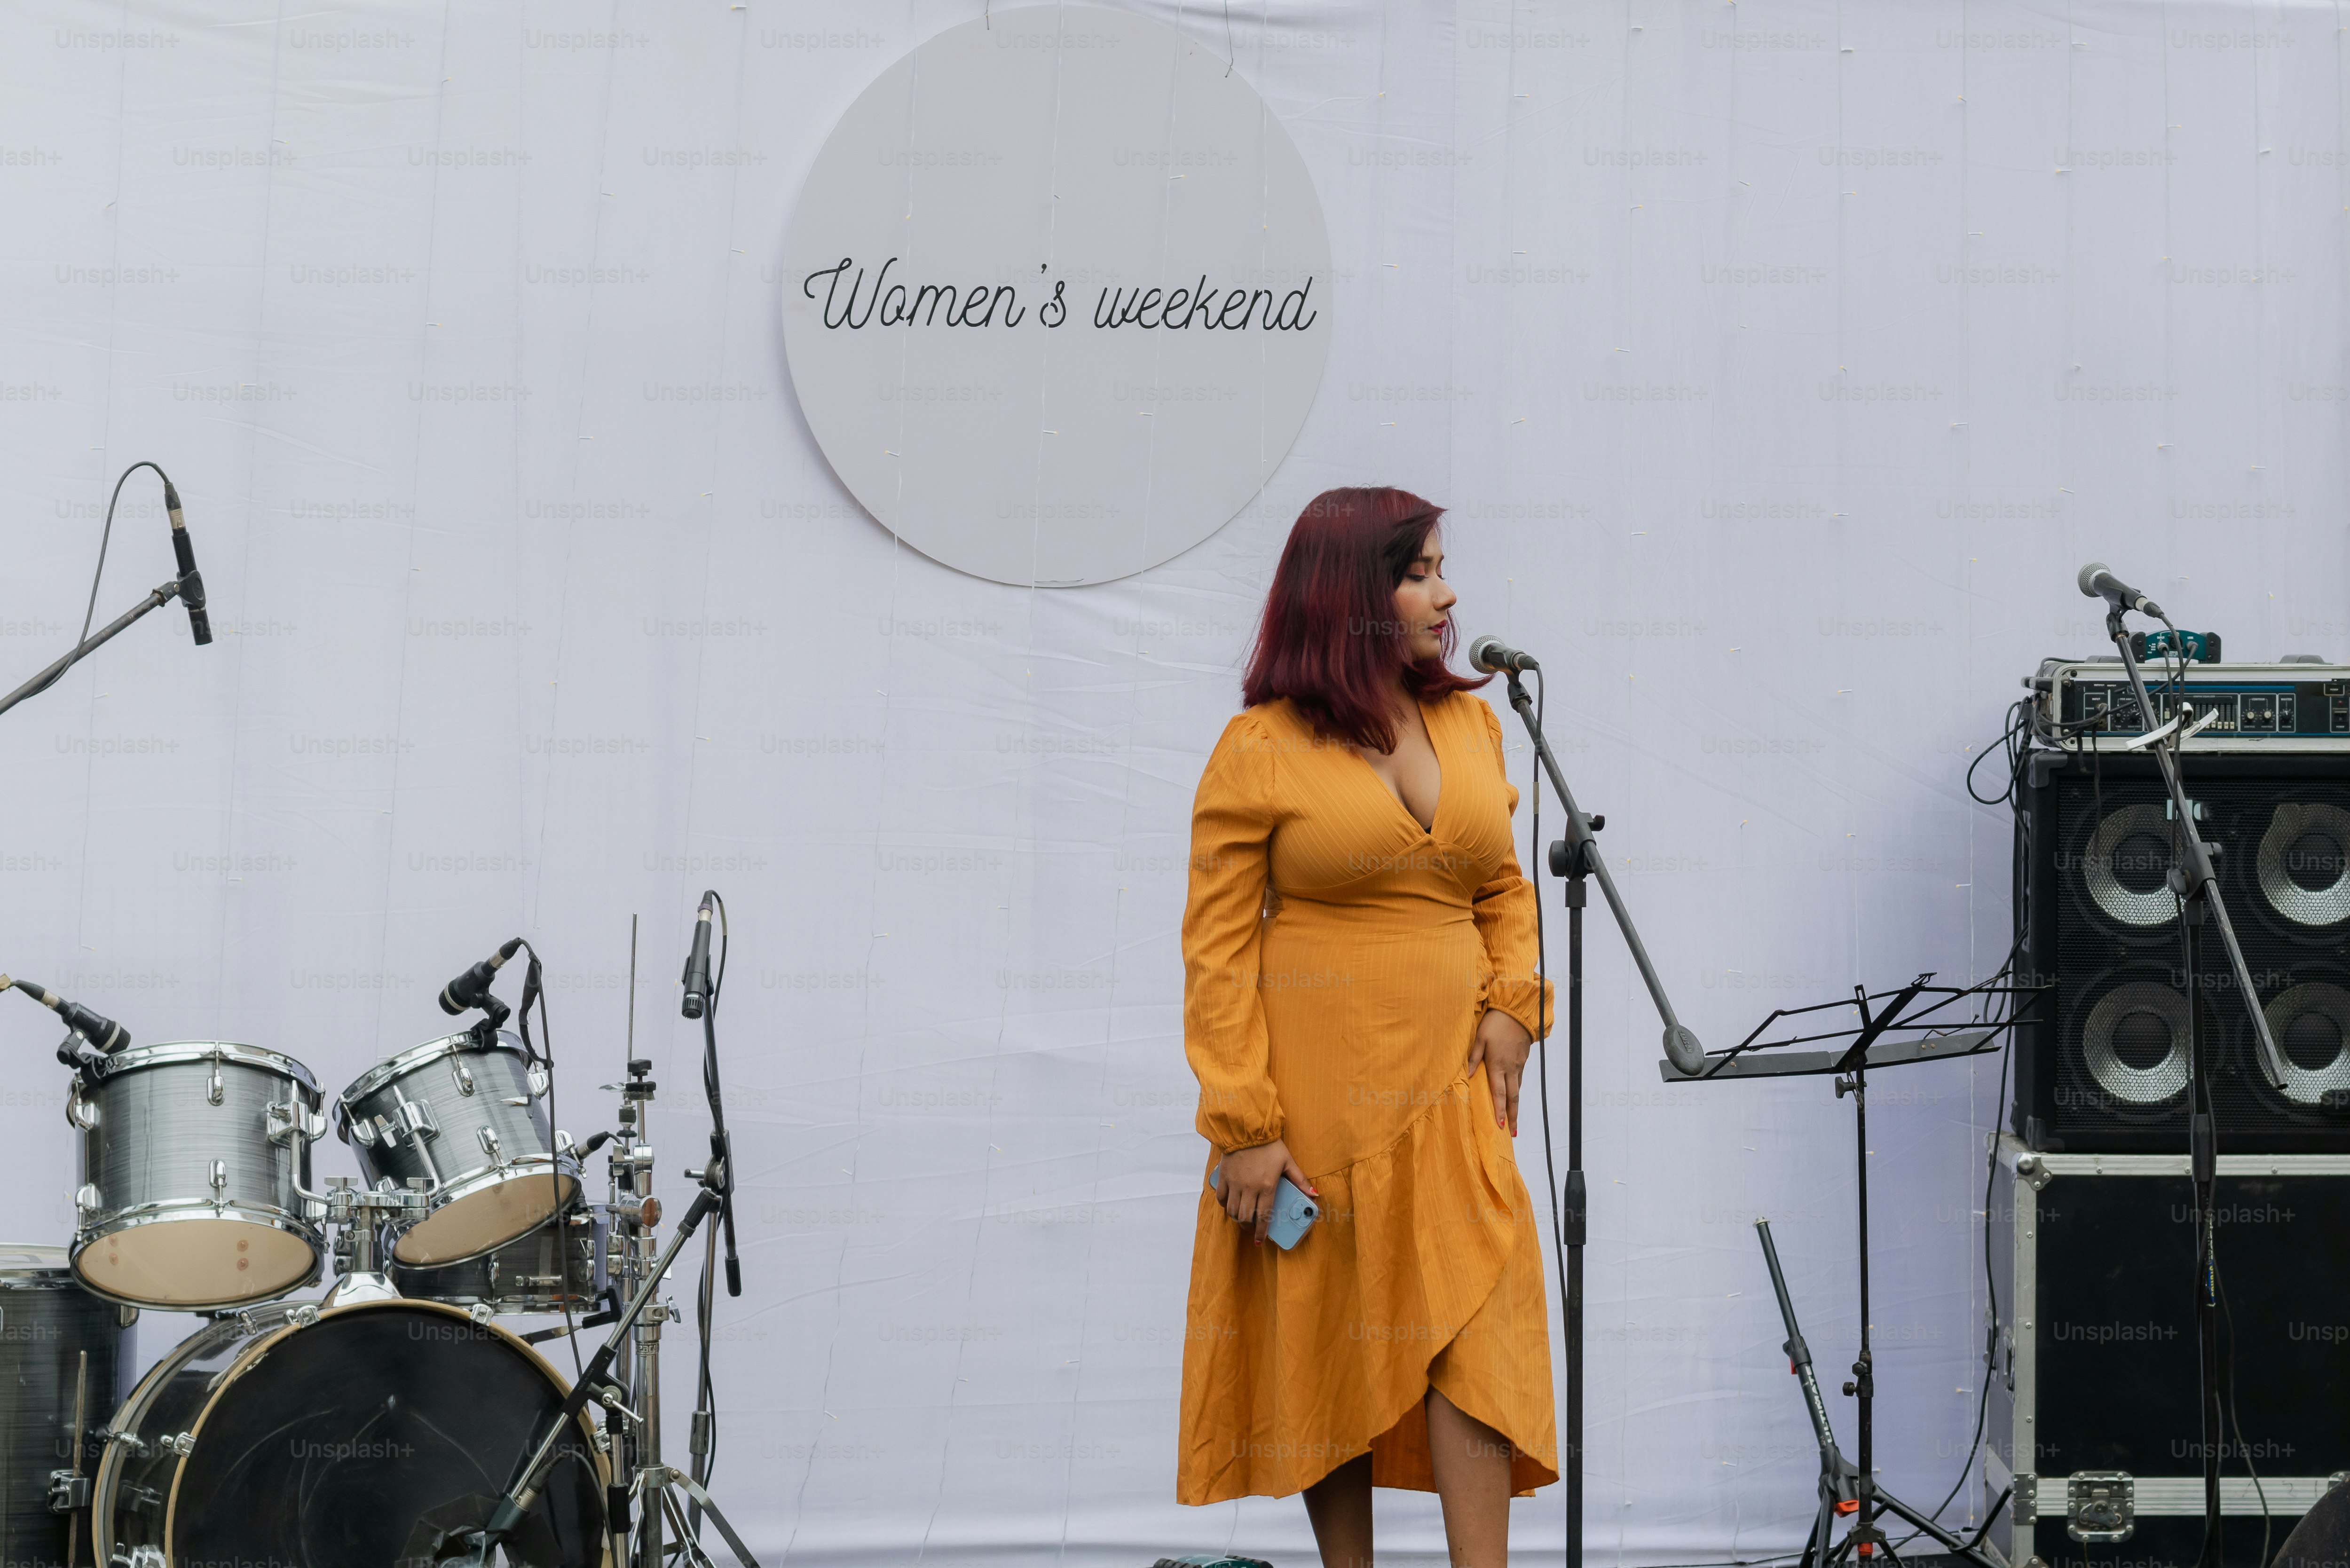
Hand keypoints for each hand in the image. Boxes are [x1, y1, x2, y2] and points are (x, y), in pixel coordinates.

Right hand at [1215, 1138, 1314, 1245]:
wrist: (1247, 1128)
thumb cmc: (1269, 1144)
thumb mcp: (1287, 1161)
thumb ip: (1300, 1179)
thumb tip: (1314, 1194)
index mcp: (1267, 1186)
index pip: (1263, 1216)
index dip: (1261, 1232)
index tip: (1260, 1242)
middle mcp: (1249, 1188)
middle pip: (1245, 1217)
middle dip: (1248, 1227)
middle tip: (1252, 1228)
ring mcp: (1235, 1183)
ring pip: (1232, 1210)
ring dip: (1237, 1218)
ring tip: (1242, 1218)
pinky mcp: (1223, 1177)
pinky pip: (1221, 1197)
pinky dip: (1224, 1205)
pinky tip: (1229, 1205)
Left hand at [1467, 1008, 1533, 1134]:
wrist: (1517, 1012)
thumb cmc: (1495, 1023)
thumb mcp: (1480, 1038)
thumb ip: (1473, 1057)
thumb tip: (1467, 1075)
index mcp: (1498, 1065)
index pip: (1499, 1093)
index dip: (1500, 1111)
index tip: (1500, 1126)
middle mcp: (1511, 1068)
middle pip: (1513, 1098)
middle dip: (1512, 1117)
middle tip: (1512, 1133)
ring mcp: (1519, 1065)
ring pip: (1517, 1089)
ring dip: (1515, 1106)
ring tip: (1513, 1120)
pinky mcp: (1523, 1060)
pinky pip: (1519, 1078)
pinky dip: (1516, 1090)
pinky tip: (1513, 1095)